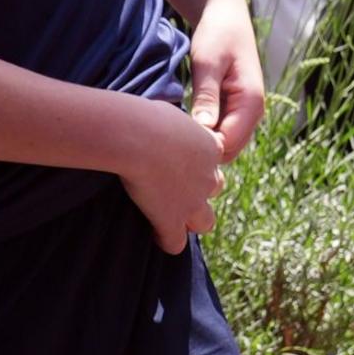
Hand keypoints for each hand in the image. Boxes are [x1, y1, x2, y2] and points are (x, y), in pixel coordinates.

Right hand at [116, 96, 227, 255]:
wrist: (137, 136)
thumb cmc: (146, 116)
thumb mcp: (167, 111)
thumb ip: (172, 122)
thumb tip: (160, 119)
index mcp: (210, 146)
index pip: (213, 158)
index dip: (196, 159)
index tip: (174, 157)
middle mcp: (208, 176)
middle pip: (216, 189)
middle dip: (200, 190)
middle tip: (173, 184)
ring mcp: (193, 201)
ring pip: (205, 222)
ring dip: (190, 220)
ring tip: (168, 215)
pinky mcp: (171, 219)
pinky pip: (176, 243)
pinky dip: (166, 240)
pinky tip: (154, 233)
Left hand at [188, 0, 267, 162]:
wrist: (225, 16)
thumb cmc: (216, 34)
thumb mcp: (207, 63)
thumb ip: (207, 96)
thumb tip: (204, 130)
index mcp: (251, 102)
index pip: (228, 143)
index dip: (202, 147)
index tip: (173, 139)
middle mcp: (253, 113)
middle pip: (227, 150)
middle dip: (202, 150)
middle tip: (168, 138)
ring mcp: (245, 113)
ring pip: (223, 143)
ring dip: (202, 142)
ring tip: (173, 131)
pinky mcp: (234, 110)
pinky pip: (220, 132)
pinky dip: (203, 133)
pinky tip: (182, 123)